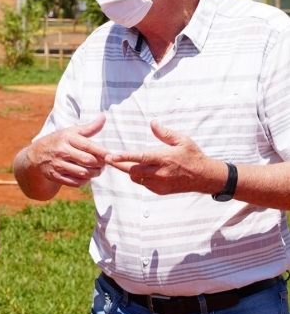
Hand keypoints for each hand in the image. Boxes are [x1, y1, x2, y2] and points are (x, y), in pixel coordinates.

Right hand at [25, 114, 108, 187]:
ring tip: (98, 170)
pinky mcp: (55, 176)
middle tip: (105, 163)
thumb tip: (103, 117)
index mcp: (67, 138)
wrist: (36, 155)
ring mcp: (58, 164)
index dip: (102, 152)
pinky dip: (85, 181)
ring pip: (83, 173)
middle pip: (88, 161)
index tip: (110, 155)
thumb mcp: (71, 132)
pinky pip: (75, 182)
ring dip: (94, 173)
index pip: (88, 146)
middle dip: (100, 164)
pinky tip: (87, 176)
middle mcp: (62, 151)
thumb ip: (89, 128)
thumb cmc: (59, 141)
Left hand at [105, 119, 220, 194]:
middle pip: (132, 171)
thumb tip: (152, 123)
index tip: (111, 156)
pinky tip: (141, 170)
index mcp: (164, 159)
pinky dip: (139, 177)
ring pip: (136, 178)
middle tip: (107, 158)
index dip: (124, 157)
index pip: (139, 158)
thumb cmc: (193, 155)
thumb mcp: (182, 140)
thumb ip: (165, 133)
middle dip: (118, 165)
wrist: (204, 177)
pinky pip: (143, 184)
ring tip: (122, 162)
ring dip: (129, 170)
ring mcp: (160, 184)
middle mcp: (160, 173)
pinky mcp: (160, 191)